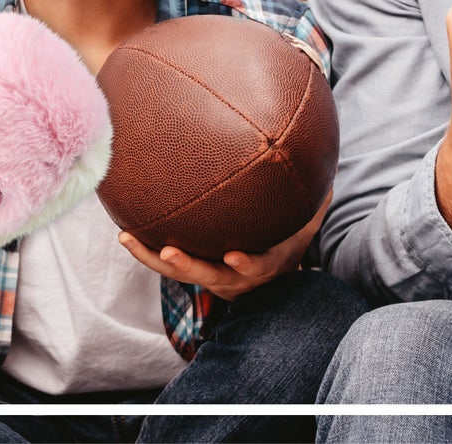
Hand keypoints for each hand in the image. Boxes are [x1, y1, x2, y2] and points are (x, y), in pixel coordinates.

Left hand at [118, 192, 328, 301]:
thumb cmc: (287, 244)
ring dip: (151, 258)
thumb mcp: (303, 227)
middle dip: (188, 266)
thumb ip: (314, 202)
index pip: (255, 267)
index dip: (245, 263)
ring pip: (178, 273)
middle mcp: (233, 276)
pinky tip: (123, 229)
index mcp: (263, 266)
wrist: (271, 280)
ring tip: (126, 237)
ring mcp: (209, 277)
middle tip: (170, 253)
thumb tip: (328, 170)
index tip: (234, 254)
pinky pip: (164, 261)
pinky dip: (144, 249)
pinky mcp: (192, 269)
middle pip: (208, 277)